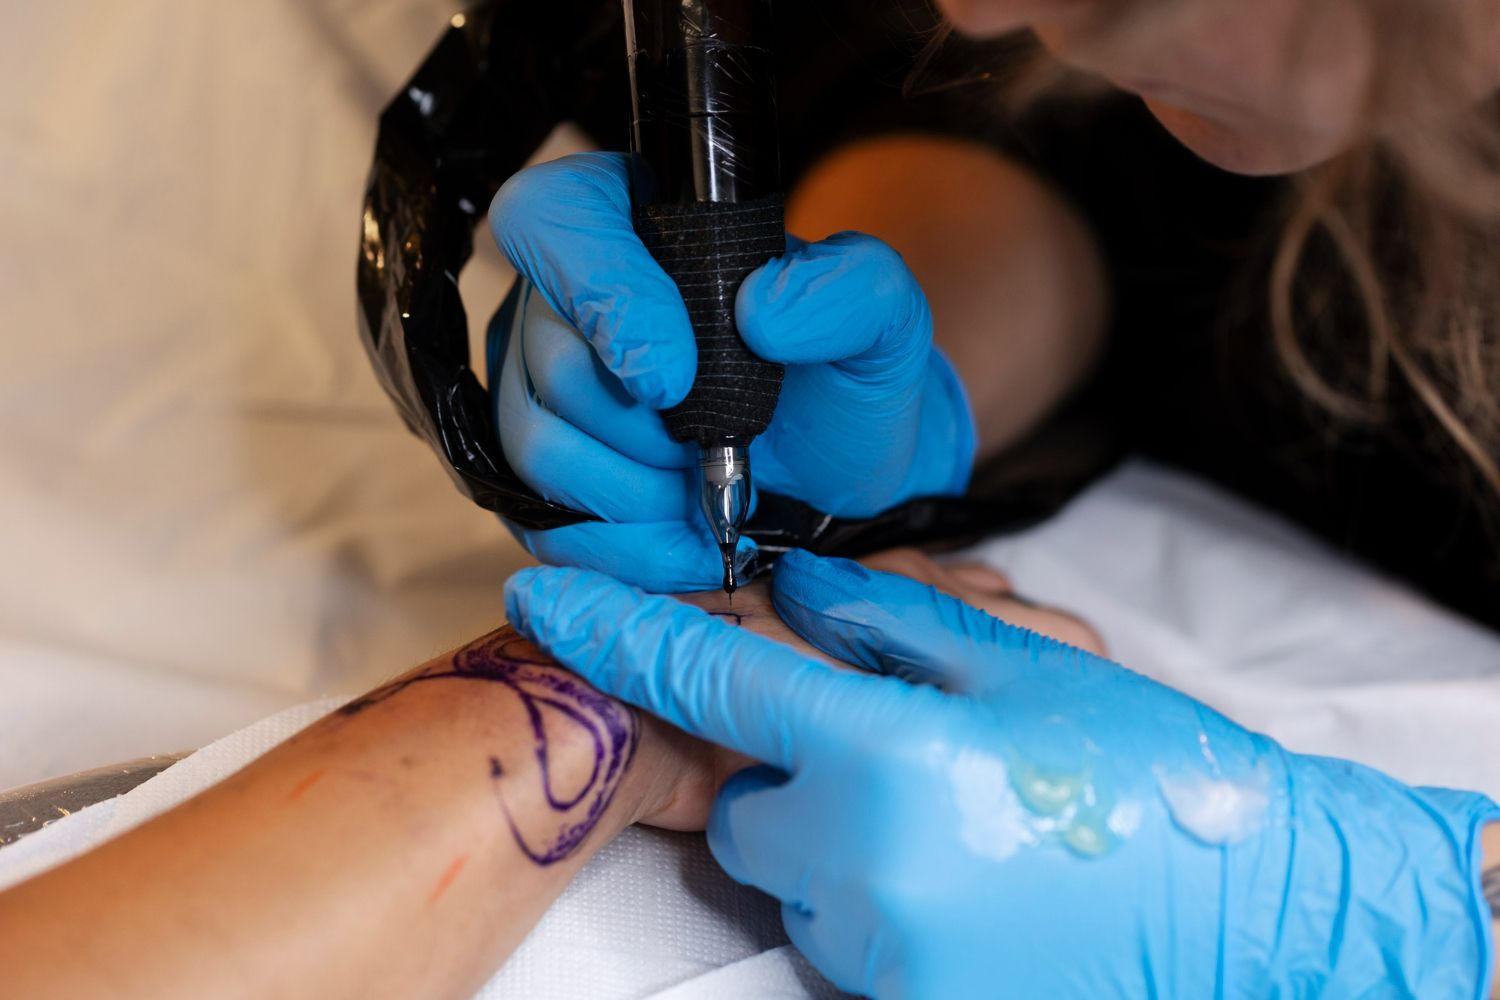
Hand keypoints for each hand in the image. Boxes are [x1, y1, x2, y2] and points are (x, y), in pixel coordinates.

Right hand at [487, 153, 975, 591]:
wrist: (832, 463)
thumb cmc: (841, 374)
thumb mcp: (881, 317)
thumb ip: (850, 290)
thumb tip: (762, 309)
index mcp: (632, 218)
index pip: (552, 215)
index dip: (601, 297)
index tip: (676, 379)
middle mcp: (562, 294)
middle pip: (553, 359)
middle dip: (650, 432)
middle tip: (726, 448)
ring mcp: (536, 384)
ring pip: (535, 443)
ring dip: (638, 494)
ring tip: (709, 493)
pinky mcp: (537, 471)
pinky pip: (537, 519)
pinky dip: (623, 547)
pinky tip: (685, 544)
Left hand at [504, 550, 1499, 997]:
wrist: (1247, 907)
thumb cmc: (1142, 771)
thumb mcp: (1022, 665)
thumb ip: (890, 620)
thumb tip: (802, 589)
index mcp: (883, 749)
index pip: (712, 677)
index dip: (618, 632)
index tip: (547, 599)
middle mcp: (856, 857)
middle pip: (739, 802)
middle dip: (781, 770)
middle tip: (883, 749)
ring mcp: (874, 946)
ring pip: (785, 873)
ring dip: (831, 837)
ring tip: (948, 821)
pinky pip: (835, 934)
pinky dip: (868, 898)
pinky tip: (958, 877)